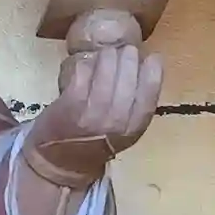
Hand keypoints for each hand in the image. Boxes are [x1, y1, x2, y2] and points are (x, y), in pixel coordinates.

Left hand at [29, 42, 163, 187]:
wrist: (61, 162)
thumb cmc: (95, 142)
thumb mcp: (124, 130)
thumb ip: (136, 104)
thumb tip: (148, 63)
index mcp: (133, 128)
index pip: (150, 92)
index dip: (152, 70)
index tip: (151, 57)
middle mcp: (116, 121)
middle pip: (128, 75)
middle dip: (127, 56)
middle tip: (122, 52)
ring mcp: (92, 113)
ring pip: (106, 68)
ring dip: (106, 55)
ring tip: (105, 55)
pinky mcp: (70, 104)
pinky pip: (84, 71)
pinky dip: (86, 64)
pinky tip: (86, 65)